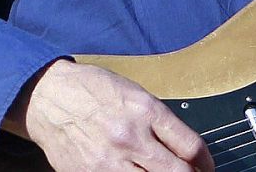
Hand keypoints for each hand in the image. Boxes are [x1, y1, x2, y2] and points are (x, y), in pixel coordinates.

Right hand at [4, 59, 212, 171]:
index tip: (207, 167)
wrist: (49, 98)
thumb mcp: (136, 94)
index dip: (206, 163)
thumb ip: (161, 123)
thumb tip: (185, 150)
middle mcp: (130, 138)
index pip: (191, 147)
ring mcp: (109, 161)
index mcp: (146, 111)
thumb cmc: (93, 91)